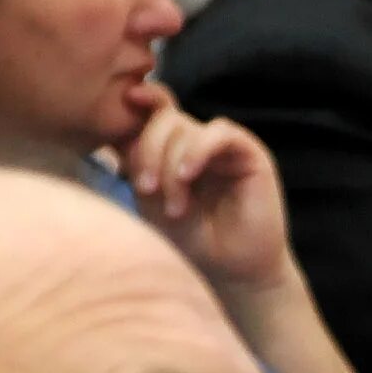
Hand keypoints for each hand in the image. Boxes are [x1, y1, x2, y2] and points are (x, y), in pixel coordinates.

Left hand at [114, 85, 296, 300]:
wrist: (232, 271)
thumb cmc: (191, 241)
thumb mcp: (150, 200)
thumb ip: (137, 164)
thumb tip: (121, 131)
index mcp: (174, 149)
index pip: (153, 113)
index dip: (140, 102)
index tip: (125, 100)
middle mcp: (198, 143)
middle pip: (165, 119)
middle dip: (148, 151)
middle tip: (146, 191)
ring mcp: (224, 148)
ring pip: (187, 128)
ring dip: (171, 165)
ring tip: (174, 207)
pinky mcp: (250, 154)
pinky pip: (220, 134)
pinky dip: (198, 150)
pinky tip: (187, 175)